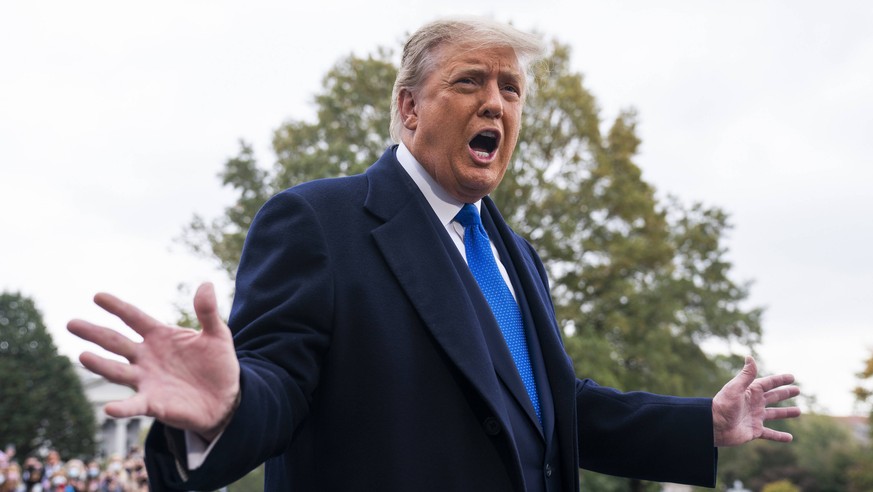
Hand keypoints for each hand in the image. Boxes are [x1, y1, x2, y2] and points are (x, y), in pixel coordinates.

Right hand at [68, 283, 239, 440]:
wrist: (226, 397)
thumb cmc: (218, 364)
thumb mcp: (217, 335)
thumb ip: (208, 312)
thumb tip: (206, 284)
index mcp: (160, 336)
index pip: (134, 317)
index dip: (117, 307)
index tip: (97, 296)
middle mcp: (147, 356)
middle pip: (116, 342)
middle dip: (94, 333)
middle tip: (71, 323)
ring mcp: (146, 379)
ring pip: (117, 371)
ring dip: (100, 365)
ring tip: (82, 356)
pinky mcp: (153, 403)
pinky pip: (134, 405)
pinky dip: (121, 408)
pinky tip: (109, 409)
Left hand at [712, 356, 800, 446]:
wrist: (714, 426)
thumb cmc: (723, 405)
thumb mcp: (735, 388)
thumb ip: (745, 375)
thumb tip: (750, 356)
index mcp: (750, 392)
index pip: (768, 383)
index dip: (780, 380)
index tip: (792, 377)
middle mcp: (754, 404)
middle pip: (773, 397)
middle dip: (785, 393)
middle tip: (797, 390)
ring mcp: (755, 417)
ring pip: (774, 414)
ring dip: (786, 413)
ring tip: (798, 411)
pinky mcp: (754, 431)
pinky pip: (770, 434)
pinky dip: (779, 436)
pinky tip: (790, 438)